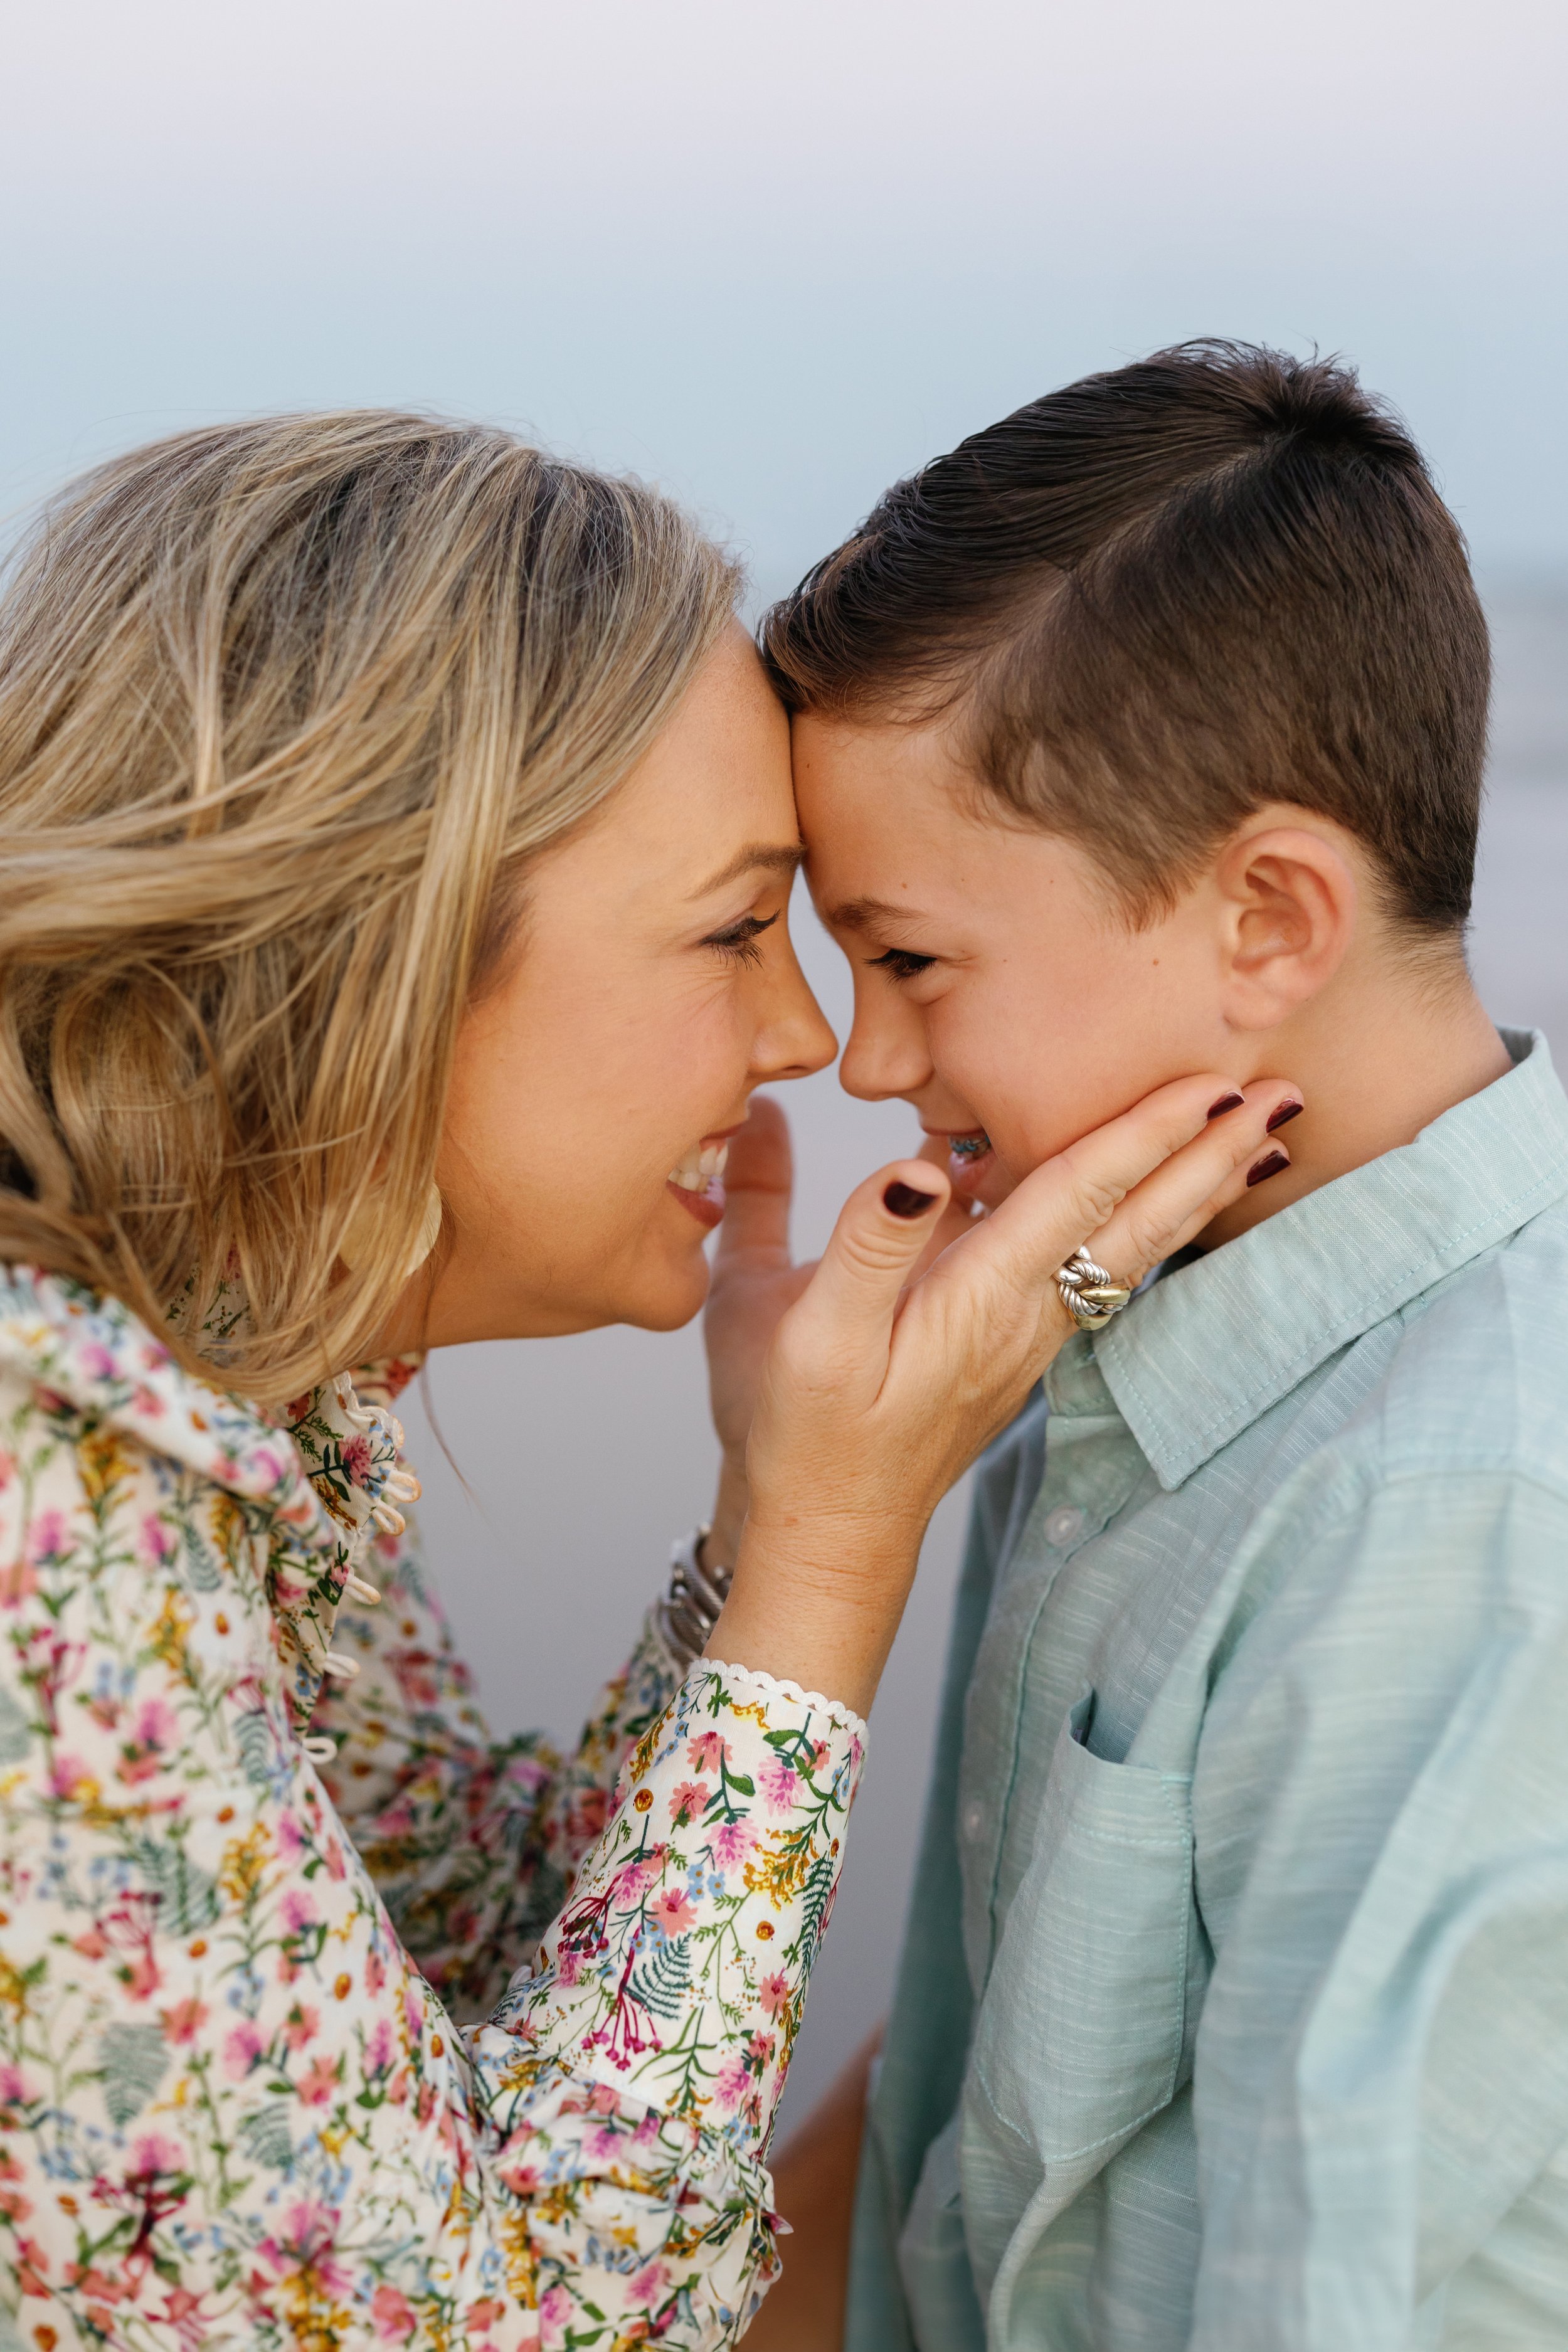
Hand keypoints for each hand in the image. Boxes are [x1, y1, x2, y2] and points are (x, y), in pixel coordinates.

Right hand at [710, 1074, 1301, 1716]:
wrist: (830, 1536)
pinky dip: (1135, 1218)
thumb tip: (919, 1163)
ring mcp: (1025, 1333)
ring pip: (1129, 1247)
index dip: (1145, 1130)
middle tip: (1286, 1094)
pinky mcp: (1009, 1345)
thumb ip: (866, 1244)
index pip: (1081, 1193)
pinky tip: (1134, 1189)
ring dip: (1192, 1187)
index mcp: (981, 1296)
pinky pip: (1092, 1265)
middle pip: (1138, 1221)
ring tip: (1248, 1138)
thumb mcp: (805, 1334)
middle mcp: (1024, 1313)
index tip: (1213, 1079)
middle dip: (1211, 1155)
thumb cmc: (806, 1436)